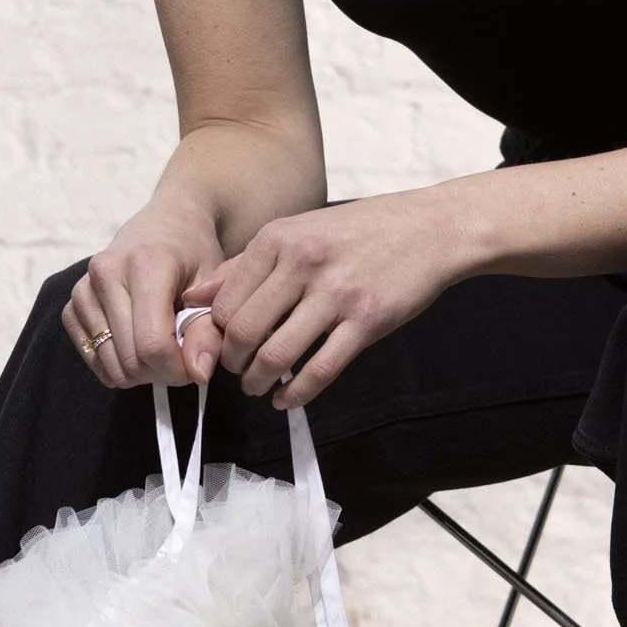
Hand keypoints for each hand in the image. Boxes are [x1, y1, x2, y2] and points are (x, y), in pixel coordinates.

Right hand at [64, 221, 227, 392]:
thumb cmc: (195, 256)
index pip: (153, 344)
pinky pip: (93, 360)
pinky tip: (138, 344)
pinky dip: (119, 365)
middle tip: (183, 357)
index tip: (196, 364)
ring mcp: (83, 290)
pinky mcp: (71, 306)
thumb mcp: (213, 288)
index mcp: (145, 264)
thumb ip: (207, 331)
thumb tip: (198, 374)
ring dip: (141, 372)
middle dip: (162, 372)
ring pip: (110, 366)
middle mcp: (105, 273)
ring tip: (162, 348)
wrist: (167, 224)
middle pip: (130, 359)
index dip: (178, 369)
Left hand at [209, 189, 473, 408]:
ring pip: (276, 355)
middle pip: (243, 331)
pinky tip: (287, 398)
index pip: (224, 300)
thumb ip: (245, 265)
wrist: (430, 228)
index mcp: (279, 238)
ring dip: (258, 382)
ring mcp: (337, 293)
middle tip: (238, 371)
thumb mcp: (298, 231)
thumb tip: (195, 298)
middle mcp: (303, 263)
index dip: (215, 333)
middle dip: (232, 363)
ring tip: (259, 387)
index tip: (222, 346)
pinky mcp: (367, 321)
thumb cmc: (360, 231)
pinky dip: (296, 394)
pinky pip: (320, 369)